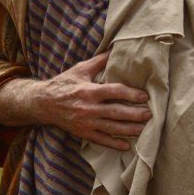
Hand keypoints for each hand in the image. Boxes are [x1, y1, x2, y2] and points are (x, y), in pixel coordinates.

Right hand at [35, 52, 150, 150]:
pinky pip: (101, 140)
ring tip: (144, 129)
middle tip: (150, 115)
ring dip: (129, 130)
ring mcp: (85, 122)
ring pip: (111, 128)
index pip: (114, 92)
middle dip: (134, 114)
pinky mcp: (83, 133)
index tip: (144, 96)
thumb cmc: (64, 83)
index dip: (130, 94)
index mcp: (89, 90)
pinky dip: (114, 144)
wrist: (43, 103)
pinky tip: (127, 146)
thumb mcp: (81, 69)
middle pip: (116, 112)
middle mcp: (88, 108)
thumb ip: (100, 61)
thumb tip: (116, 49)